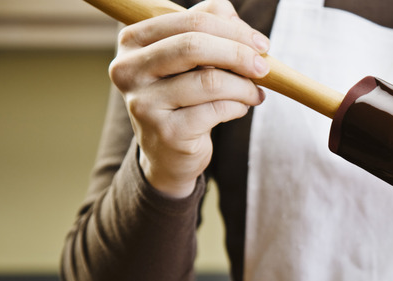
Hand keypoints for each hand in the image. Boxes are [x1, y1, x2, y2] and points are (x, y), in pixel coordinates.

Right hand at [109, 0, 269, 196]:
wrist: (168, 151)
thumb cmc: (183, 94)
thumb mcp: (190, 55)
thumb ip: (208, 25)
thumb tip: (234, 17)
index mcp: (133, 40)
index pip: (191, 22)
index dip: (233, 30)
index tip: (261, 44)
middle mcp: (128, 70)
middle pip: (194, 46)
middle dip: (239, 54)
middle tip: (264, 67)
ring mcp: (144, 103)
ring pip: (210, 81)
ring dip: (244, 87)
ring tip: (255, 93)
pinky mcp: (167, 132)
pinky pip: (216, 110)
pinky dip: (238, 107)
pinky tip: (240, 108)